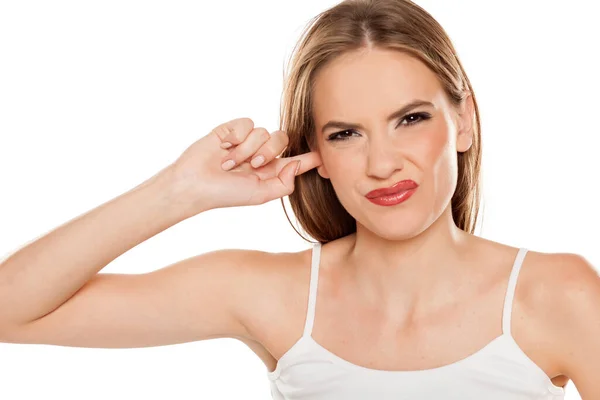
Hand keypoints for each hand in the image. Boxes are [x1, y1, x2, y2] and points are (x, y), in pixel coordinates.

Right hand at [167, 117, 321, 213]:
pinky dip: (236, 137)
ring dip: (246, 150)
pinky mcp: (232, 129)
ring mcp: (247, 140)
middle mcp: (262, 153)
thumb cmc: (226, 194)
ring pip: (263, 132)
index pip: (297, 160)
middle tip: (252, 165)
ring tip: (229, 163)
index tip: (328, 153)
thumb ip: (283, 183)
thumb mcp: (260, 195)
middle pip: (282, 139)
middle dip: (268, 152)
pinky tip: (223, 148)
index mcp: (271, 170)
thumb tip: (297, 164)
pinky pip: (247, 124)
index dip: (313, 156)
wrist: (194, 184)